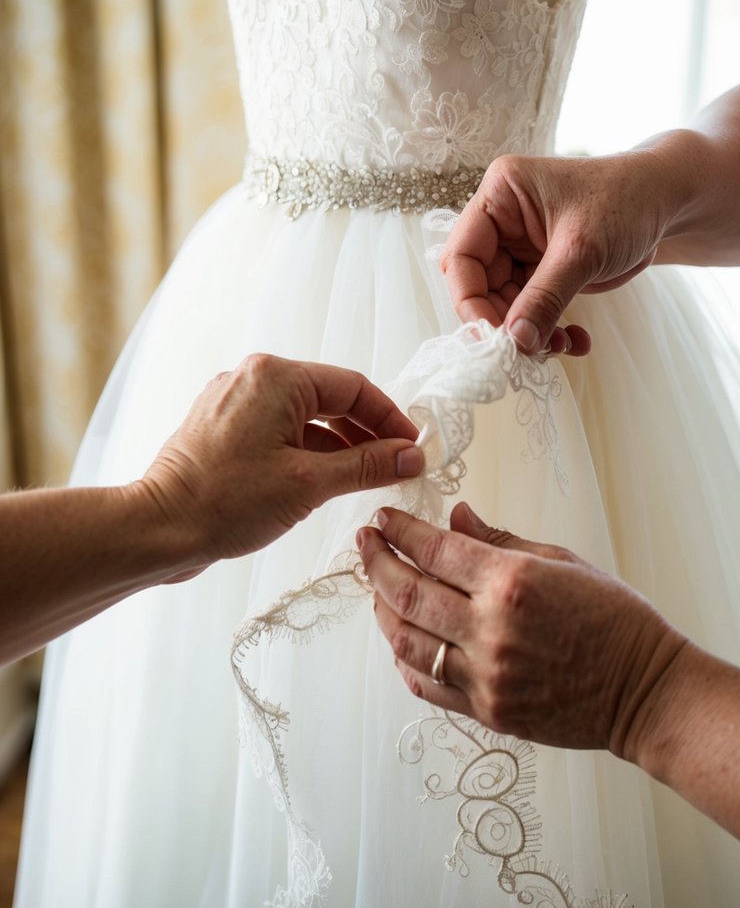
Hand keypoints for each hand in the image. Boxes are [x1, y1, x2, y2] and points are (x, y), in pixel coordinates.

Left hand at [140, 354, 421, 571]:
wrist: (159, 530)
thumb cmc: (224, 503)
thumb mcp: (309, 484)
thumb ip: (366, 465)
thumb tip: (409, 455)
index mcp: (275, 378)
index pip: (353, 387)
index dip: (389, 419)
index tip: (412, 447)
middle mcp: (252, 378)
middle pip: (329, 398)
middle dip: (366, 433)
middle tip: (395, 466)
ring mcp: (233, 401)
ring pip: (304, 416)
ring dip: (338, 445)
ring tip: (366, 479)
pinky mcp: (223, 426)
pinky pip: (279, 429)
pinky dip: (307, 451)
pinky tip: (326, 480)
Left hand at [358, 502, 685, 757]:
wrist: (646, 691)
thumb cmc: (615, 619)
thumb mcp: (563, 562)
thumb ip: (501, 540)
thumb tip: (456, 516)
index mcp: (512, 583)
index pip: (434, 550)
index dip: (401, 531)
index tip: (384, 520)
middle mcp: (491, 630)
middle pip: (408, 593)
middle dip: (376, 563)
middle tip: (364, 544)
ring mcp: (486, 677)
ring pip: (407, 642)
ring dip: (382, 611)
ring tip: (376, 590)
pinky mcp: (487, 712)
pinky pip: (427, 685)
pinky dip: (405, 660)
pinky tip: (401, 639)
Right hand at [442, 152, 672, 352]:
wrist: (668, 201)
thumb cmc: (627, 202)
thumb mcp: (582, 250)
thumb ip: (545, 297)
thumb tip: (516, 343)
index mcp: (501, 196)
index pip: (462, 257)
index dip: (470, 301)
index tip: (494, 338)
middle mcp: (503, 220)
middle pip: (481, 286)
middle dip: (506, 322)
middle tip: (531, 350)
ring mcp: (520, 246)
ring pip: (506, 303)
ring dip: (530, 332)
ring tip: (563, 346)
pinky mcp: (541, 268)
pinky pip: (532, 308)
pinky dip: (549, 329)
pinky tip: (576, 341)